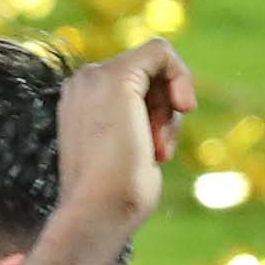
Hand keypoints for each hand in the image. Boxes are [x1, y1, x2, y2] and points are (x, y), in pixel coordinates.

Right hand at [57, 38, 198, 227]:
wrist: (99, 213)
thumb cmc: (116, 199)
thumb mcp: (128, 154)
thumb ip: (138, 126)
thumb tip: (172, 108)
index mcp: (80, 103)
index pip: (132, 85)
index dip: (156, 112)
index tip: (160, 151)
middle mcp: (82, 85)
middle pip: (145, 74)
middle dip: (163, 111)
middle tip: (160, 151)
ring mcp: (95, 78)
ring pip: (155, 65)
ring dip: (168, 109)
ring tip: (159, 149)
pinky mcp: (117, 76)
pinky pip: (160, 51)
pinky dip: (180, 75)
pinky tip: (184, 107)